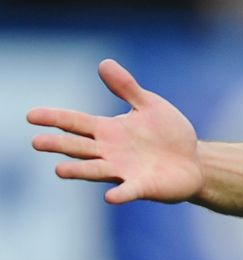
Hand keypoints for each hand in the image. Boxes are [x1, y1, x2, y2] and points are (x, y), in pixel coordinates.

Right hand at [28, 59, 203, 203]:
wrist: (194, 160)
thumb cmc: (167, 133)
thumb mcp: (148, 105)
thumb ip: (126, 87)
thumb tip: (103, 63)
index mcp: (108, 131)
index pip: (75, 122)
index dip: (55, 118)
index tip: (31, 115)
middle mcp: (109, 152)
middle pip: (79, 147)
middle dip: (59, 144)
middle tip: (36, 142)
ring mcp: (124, 171)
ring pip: (96, 170)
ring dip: (79, 170)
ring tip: (59, 169)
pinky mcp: (143, 186)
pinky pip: (129, 190)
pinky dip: (120, 193)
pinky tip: (111, 196)